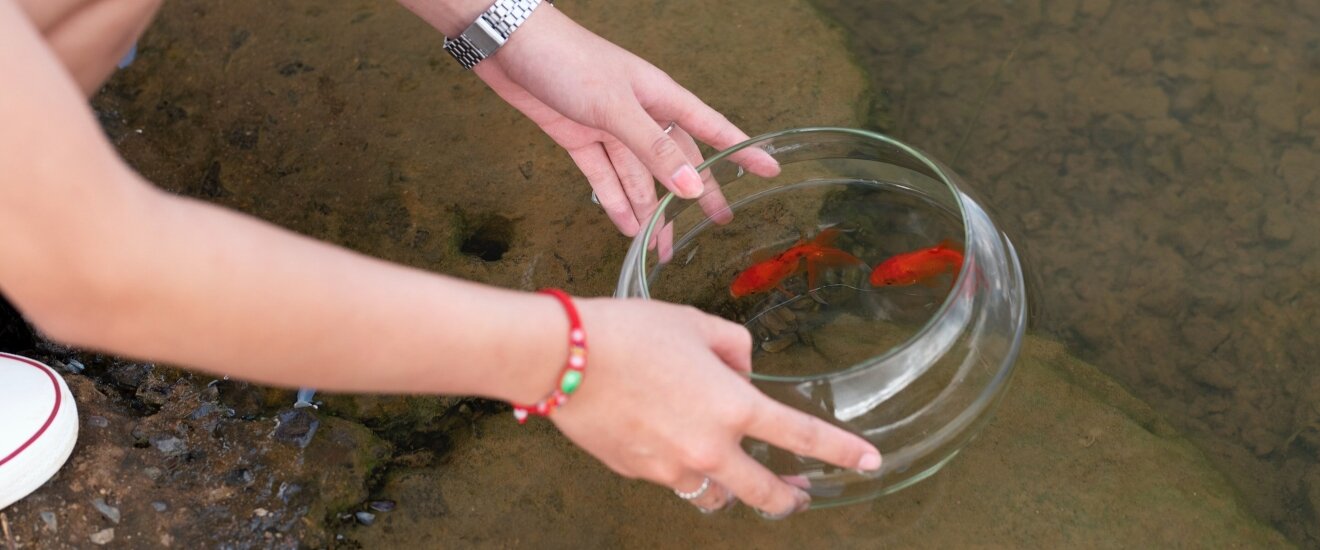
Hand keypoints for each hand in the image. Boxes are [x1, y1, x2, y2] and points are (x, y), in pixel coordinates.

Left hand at [473, 6, 780, 242]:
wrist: (506, 45)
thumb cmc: (566, 61)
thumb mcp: (615, 106)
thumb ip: (654, 149)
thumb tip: (693, 187)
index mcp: (660, 96)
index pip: (713, 128)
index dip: (742, 151)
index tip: (771, 170)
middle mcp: (639, 113)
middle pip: (677, 161)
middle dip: (696, 194)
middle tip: (719, 223)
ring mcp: (608, 126)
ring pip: (638, 177)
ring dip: (650, 211)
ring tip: (664, 248)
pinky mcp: (578, 137)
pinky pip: (604, 177)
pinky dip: (615, 202)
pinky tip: (627, 228)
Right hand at [554, 298, 882, 516]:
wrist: (562, 357)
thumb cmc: (629, 332)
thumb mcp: (695, 322)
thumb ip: (734, 347)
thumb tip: (743, 369)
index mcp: (732, 407)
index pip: (802, 436)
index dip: (843, 452)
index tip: (870, 462)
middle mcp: (708, 448)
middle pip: (763, 493)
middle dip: (788, 498)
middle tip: (800, 495)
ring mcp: (671, 468)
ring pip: (715, 497)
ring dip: (731, 490)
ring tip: (734, 476)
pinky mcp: (638, 474)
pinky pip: (673, 480)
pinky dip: (682, 470)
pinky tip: (670, 444)